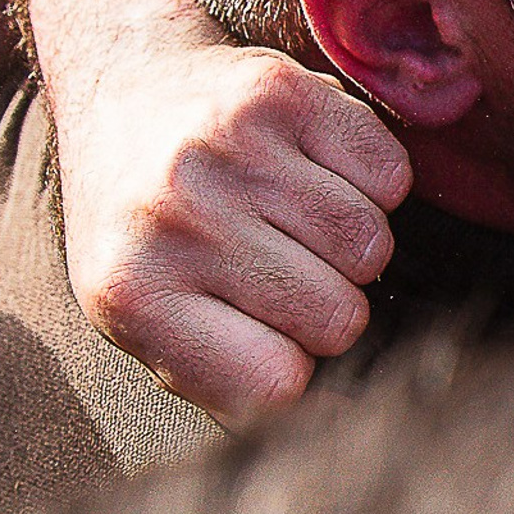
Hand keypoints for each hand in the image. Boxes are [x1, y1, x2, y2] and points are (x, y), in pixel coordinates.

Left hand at [53, 36, 411, 425]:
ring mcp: (228, 148)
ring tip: (299, 222)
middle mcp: (174, 216)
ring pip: (372, 244)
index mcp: (132, 293)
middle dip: (327, 304)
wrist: (123, 89)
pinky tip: (319, 173)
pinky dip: (372, 184)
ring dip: (351, 245)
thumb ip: (229, 384)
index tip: (268, 339)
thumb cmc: (146, 227)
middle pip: (338, 316)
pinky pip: (389, 175)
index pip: (275, 384)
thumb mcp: (145, 320)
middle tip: (282, 270)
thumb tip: (345, 424)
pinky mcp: (280, 93)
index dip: (292, 368)